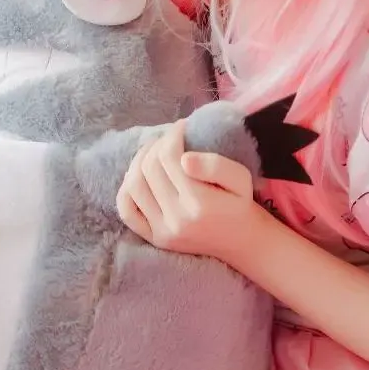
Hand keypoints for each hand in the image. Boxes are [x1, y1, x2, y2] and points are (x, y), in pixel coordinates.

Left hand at [116, 119, 256, 262]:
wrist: (241, 242)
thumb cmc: (240, 205)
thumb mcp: (241, 178)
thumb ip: (216, 165)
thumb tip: (183, 158)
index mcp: (198, 203)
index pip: (169, 156)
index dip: (172, 134)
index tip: (182, 127)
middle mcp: (176, 219)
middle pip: (149, 168)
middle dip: (157, 144)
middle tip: (170, 139)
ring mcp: (163, 232)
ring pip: (134, 185)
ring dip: (139, 161)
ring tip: (155, 154)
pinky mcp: (155, 239)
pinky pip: (127, 211)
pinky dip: (127, 189)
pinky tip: (140, 177)